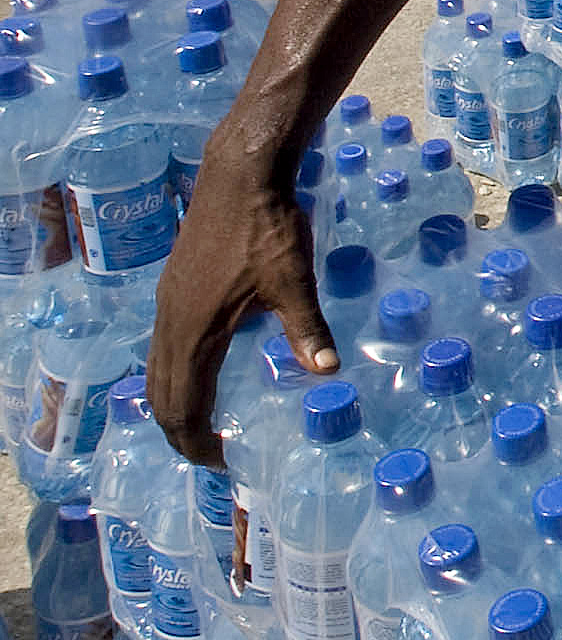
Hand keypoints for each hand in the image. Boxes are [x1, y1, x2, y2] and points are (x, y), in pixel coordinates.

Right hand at [147, 163, 333, 465]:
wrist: (239, 177)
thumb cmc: (267, 229)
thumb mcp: (293, 282)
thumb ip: (307, 329)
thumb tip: (327, 371)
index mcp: (195, 331)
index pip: (182, 405)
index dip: (196, 441)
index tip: (220, 462)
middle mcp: (170, 322)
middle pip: (161, 396)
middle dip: (179, 432)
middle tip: (210, 455)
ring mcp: (167, 304)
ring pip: (157, 370)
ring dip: (173, 404)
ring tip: (202, 425)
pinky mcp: (173, 288)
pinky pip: (163, 347)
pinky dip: (174, 374)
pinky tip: (200, 373)